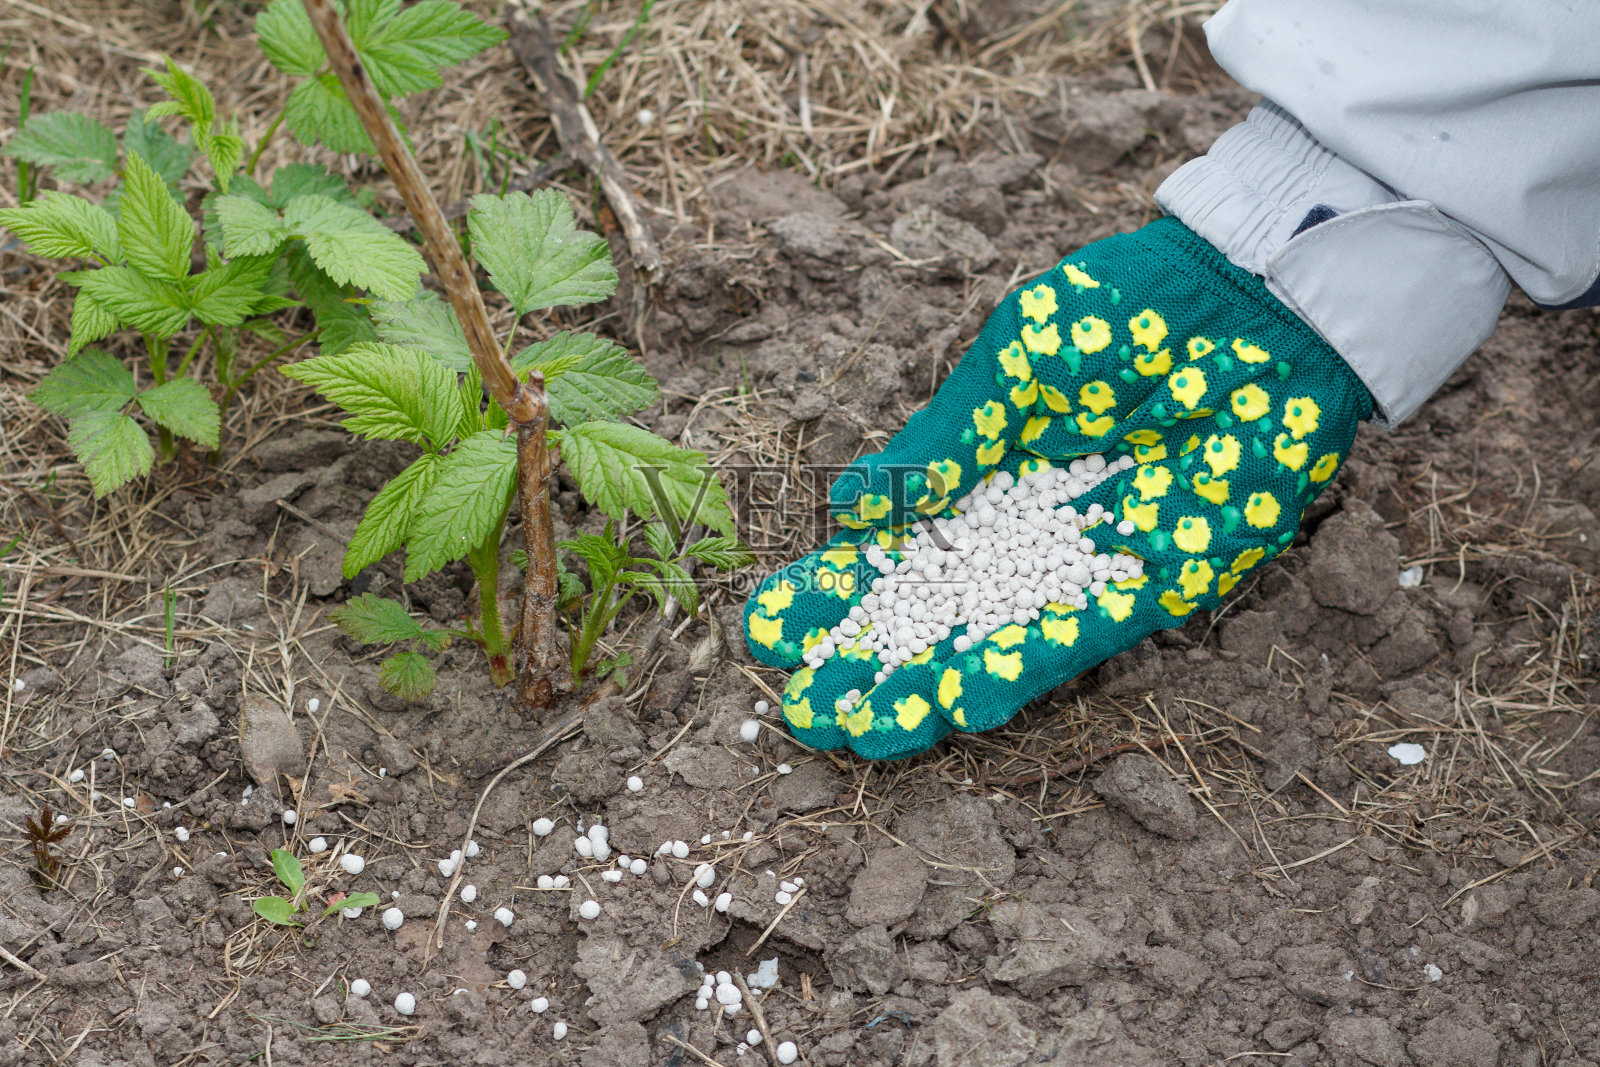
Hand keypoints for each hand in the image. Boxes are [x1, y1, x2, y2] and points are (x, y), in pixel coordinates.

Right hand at [744, 217, 1371, 757]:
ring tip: (860, 729)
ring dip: (927, 689)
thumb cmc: (1126, 310)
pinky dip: (1016, 673)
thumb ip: (943, 441)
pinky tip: (956, 706)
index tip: (774, 630)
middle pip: (933, 611)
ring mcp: (1086, 564)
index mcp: (981, 474)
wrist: (1254, 302)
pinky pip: (1076, 640)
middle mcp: (1026, 532)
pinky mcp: (1154, 583)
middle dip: (869, 662)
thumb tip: (853, 510)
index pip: (894, 549)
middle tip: (804, 711)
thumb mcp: (1014, 362)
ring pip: (992, 641)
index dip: (836, 591)